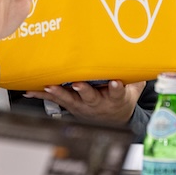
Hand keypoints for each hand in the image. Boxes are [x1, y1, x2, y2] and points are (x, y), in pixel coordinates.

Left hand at [25, 80, 145, 123]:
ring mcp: (82, 105)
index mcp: (115, 98)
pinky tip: (30, 91)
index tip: (116, 82)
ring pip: (69, 99)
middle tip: (79, 84)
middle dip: (84, 90)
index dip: (116, 88)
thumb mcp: (133, 89)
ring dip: (59, 93)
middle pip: (91, 96)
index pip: (117, 92)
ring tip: (49, 87)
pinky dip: (41, 95)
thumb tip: (146, 54)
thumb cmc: (121, 99)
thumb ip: (136, 73)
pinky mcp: (70, 105)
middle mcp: (98, 103)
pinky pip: (54, 100)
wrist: (113, 120)